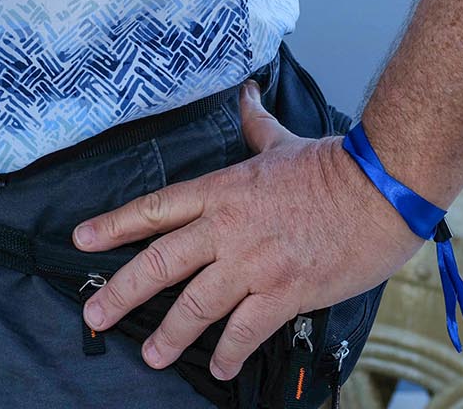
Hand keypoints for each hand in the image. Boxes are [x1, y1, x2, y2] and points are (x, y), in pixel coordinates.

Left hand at [69, 83, 422, 382]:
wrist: (380, 190)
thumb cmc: (333, 166)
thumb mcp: (282, 141)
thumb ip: (255, 124)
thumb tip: (245, 95)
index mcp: (221, 191)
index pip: (154, 208)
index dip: (113, 225)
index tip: (82, 239)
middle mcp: (227, 229)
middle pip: (160, 262)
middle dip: (121, 291)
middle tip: (94, 316)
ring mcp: (253, 263)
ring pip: (196, 305)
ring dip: (169, 334)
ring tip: (150, 354)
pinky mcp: (285, 292)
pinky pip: (246, 330)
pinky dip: (228, 352)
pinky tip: (218, 367)